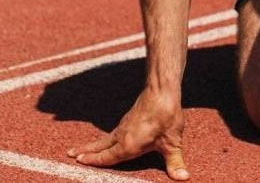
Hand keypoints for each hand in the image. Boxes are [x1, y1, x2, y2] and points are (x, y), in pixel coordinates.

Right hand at [67, 90, 188, 180]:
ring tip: (81, 149)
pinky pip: (114, 132)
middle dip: (86, 152)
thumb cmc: (166, 116)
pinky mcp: (131, 117)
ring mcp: (125, 125)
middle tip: (70, 155)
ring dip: (93, 144)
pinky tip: (110, 138)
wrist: (162, 89)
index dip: (94, 161)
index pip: (107, 157)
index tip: (80, 162)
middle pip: (101, 147)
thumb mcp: (173, 142)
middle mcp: (122, 135)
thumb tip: (183, 178)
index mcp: (128, 145)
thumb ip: (175, 162)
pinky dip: (106, 138)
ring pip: (106, 138)